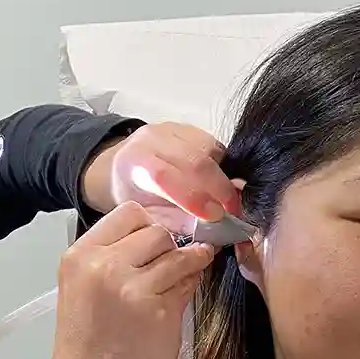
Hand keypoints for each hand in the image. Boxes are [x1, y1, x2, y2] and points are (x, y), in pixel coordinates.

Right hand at [31, 201, 214, 358]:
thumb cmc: (86, 352)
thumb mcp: (86, 293)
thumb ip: (115, 262)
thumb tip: (163, 240)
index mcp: (78, 257)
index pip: (128, 213)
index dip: (150, 224)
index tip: (159, 240)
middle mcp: (103, 265)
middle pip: (156, 229)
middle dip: (169, 245)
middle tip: (169, 265)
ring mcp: (133, 287)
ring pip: (178, 252)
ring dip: (188, 262)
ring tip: (180, 279)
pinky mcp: (161, 310)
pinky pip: (189, 281)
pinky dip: (192, 284)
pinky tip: (180, 298)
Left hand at [82, 121, 243, 234]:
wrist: (127, 165)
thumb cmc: (137, 195)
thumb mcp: (149, 214)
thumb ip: (177, 221)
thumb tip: (212, 230)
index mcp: (135, 161)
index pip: (164, 176)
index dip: (193, 196)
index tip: (215, 215)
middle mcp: (152, 138)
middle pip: (194, 161)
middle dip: (219, 189)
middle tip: (232, 212)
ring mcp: (172, 129)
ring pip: (209, 152)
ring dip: (225, 179)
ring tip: (229, 200)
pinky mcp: (189, 127)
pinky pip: (215, 146)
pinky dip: (223, 167)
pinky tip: (221, 183)